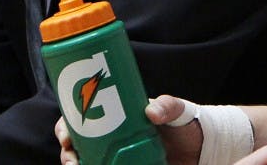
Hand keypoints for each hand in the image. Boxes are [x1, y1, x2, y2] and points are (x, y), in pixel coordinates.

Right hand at [57, 97, 203, 164]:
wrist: (200, 149)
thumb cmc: (184, 125)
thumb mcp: (177, 110)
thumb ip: (168, 106)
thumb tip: (151, 112)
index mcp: (115, 118)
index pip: (81, 118)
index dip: (66, 126)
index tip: (66, 136)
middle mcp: (110, 139)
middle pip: (76, 145)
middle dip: (67, 153)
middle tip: (72, 159)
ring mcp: (115, 158)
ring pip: (85, 163)